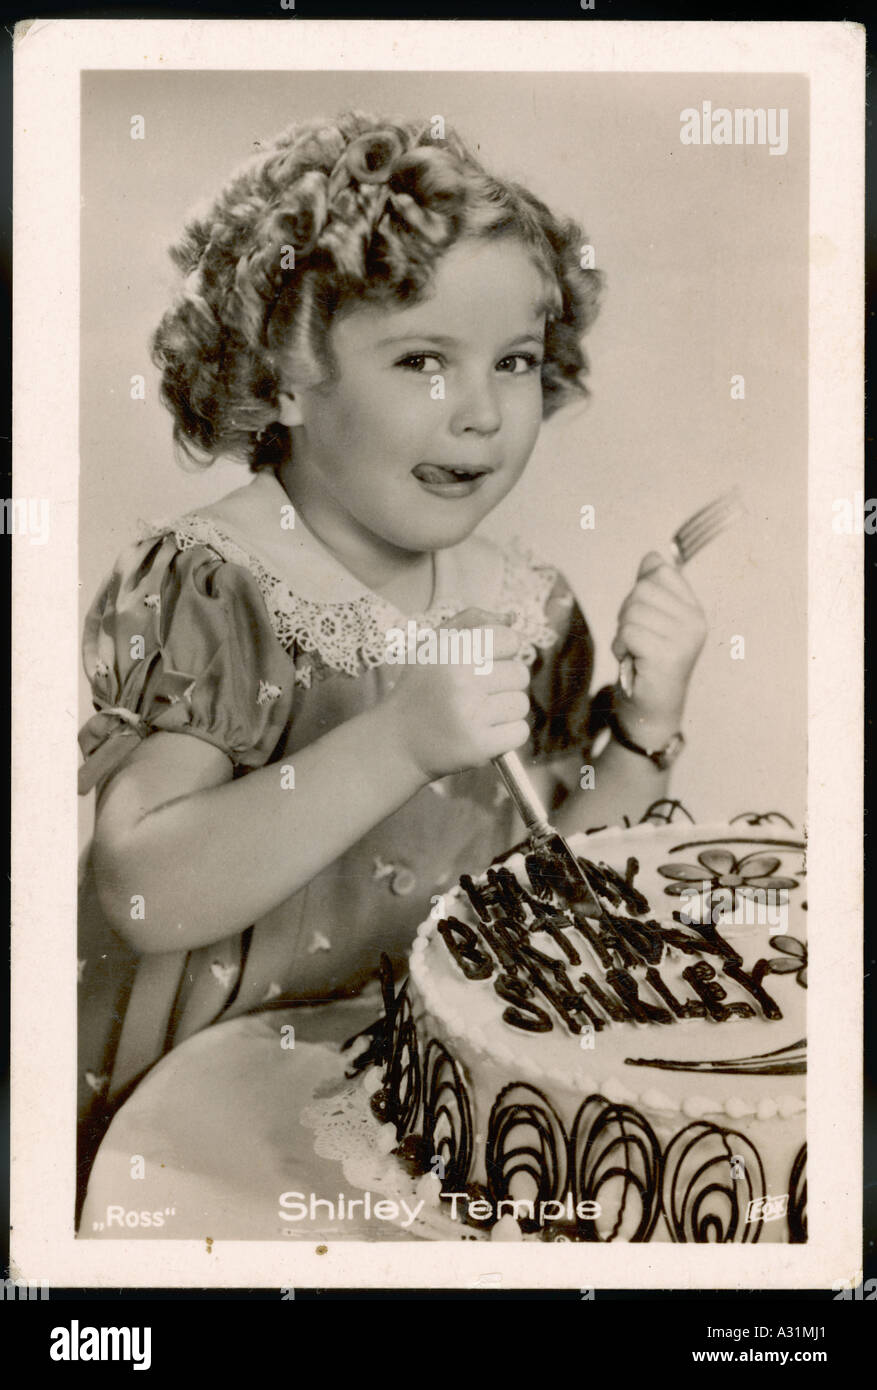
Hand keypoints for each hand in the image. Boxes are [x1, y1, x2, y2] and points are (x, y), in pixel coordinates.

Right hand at [385, 608, 530, 780]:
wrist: (395, 743)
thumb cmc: (420, 689)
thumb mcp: (433, 645)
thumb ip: (471, 621)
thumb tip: (512, 618)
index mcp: (451, 651)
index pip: (510, 639)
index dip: (501, 652)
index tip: (484, 664)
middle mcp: (461, 680)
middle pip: (519, 673)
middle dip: (504, 684)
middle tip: (477, 694)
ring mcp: (471, 714)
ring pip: (520, 704)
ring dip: (505, 710)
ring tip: (478, 714)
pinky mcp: (478, 745)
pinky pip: (519, 732)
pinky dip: (506, 735)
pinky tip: (483, 733)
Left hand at [611, 552, 707, 744]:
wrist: (650, 709)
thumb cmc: (648, 663)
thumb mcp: (650, 620)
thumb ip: (652, 587)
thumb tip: (652, 555)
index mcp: (694, 609)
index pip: (660, 572)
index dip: (640, 592)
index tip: (645, 619)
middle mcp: (695, 621)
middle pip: (642, 589)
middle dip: (627, 613)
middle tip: (637, 640)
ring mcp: (684, 638)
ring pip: (633, 611)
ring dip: (623, 633)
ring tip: (635, 652)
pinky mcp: (668, 655)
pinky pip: (629, 632)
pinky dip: (621, 647)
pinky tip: (632, 661)